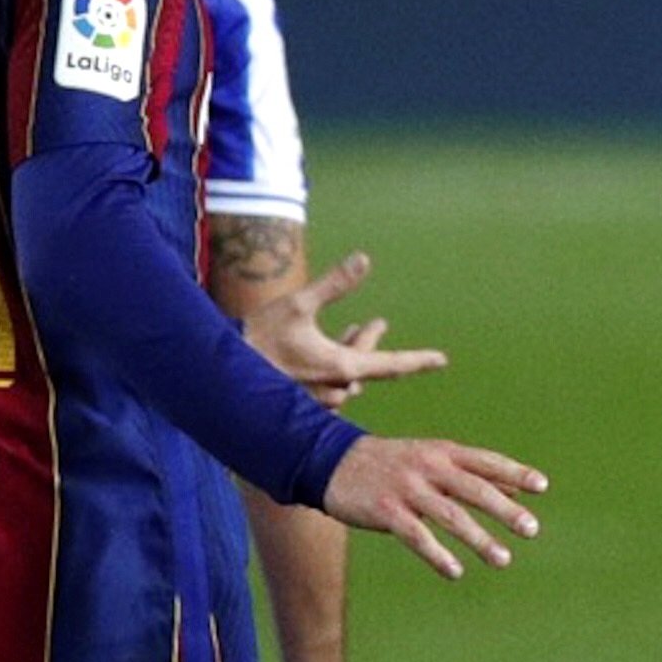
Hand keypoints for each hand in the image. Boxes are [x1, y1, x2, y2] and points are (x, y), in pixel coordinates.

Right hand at [242, 247, 446, 401]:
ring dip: (349, 351)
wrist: (220, 372)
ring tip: (353, 330)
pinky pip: (328, 385)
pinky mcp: (300, 402)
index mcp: (341, 367)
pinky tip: (324, 351)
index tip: (441, 361)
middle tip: (378, 323)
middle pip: (365, 364)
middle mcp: (335, 389)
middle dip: (369, 342)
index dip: (418, 360)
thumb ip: (334, 284)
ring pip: (346, 375)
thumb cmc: (260, 337)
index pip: (391, 364)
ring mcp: (318, 400)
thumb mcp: (299, 303)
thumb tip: (363, 258)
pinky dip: (332, 366)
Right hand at [320, 432, 544, 578]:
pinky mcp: (386, 511)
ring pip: (450, 515)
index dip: (515, 473)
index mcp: (443, 453)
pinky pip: (416, 535)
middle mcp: (429, 468)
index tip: (542, 487)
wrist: (332, 461)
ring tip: (503, 560)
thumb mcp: (433, 459)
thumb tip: (518, 486)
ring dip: (479, 539)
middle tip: (532, 530)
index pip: (486, 462)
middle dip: (505, 510)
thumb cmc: (393, 464)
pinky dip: (437, 554)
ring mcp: (408, 489)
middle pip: (474, 489)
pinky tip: (455, 571)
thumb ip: (474, 473)